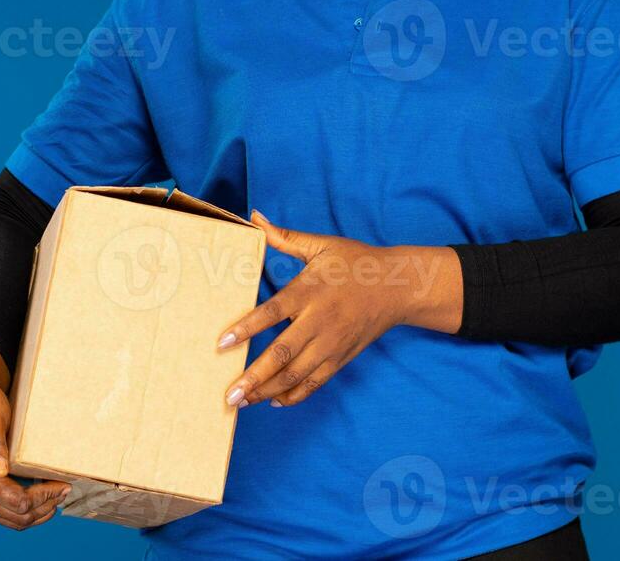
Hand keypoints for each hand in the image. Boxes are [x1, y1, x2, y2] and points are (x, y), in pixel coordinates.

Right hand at [0, 341, 71, 529]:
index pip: (13, 501)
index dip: (41, 497)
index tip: (62, 483)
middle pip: (14, 517)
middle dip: (43, 506)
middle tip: (66, 489)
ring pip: (12, 520)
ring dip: (38, 512)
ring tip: (59, 494)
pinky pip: (8, 511)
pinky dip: (28, 508)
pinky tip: (45, 495)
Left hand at [216, 210, 460, 408]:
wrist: (398, 287)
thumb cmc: (355, 263)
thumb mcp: (321, 245)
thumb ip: (285, 237)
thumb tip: (254, 217)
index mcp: (310, 291)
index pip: (273, 312)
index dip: (246, 328)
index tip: (222, 343)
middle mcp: (320, 321)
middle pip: (283, 353)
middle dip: (254, 376)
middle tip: (229, 394)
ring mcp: (332, 344)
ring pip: (296, 374)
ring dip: (267, 390)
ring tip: (241, 402)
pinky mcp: (341, 358)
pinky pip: (315, 382)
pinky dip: (295, 395)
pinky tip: (273, 401)